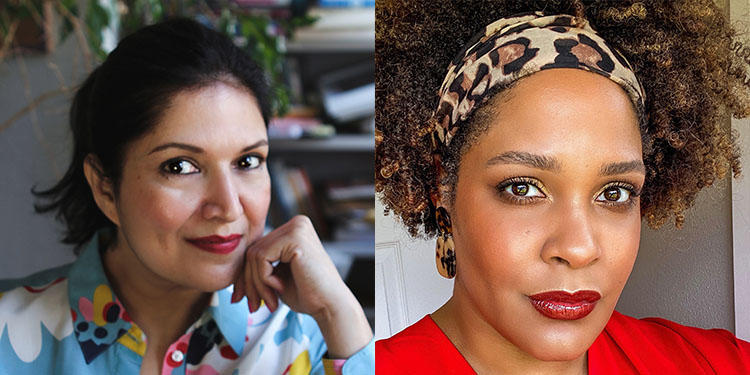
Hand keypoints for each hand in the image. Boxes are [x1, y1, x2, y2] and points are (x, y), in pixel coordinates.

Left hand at [232, 215, 371, 356]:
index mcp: (293, 229)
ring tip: (269, 301)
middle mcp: (296, 223)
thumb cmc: (307, 294)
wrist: (330, 307)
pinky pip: (261, 258)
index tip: (244, 299)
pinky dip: (264, 279)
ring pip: (254, 255)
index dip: (246, 275)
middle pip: (253, 250)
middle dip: (249, 282)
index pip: (257, 248)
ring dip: (257, 284)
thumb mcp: (276, 277)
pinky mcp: (295, 237)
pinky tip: (279, 289)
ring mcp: (296, 227)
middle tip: (253, 305)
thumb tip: (230, 275)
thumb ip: (259, 267)